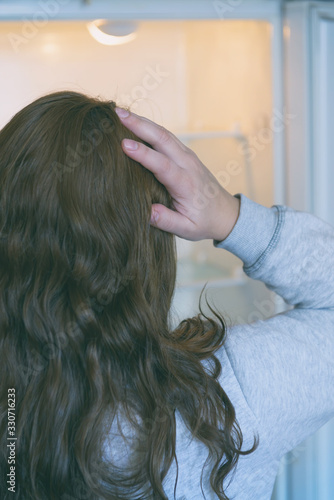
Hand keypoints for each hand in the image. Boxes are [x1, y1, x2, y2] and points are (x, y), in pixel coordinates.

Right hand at [115, 108, 239, 241]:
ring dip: (143, 121)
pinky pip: (167, 137)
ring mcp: (188, 156)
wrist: (225, 213)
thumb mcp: (187, 229)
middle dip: (139, 125)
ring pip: (164, 133)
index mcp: (186, 184)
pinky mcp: (185, 154)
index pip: (163, 165)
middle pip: (163, 139)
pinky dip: (150, 127)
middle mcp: (188, 165)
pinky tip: (135, 122)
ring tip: (120, 112)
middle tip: (117, 114)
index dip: (143, 154)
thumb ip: (167, 221)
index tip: (124, 144)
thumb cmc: (204, 222)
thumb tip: (146, 212)